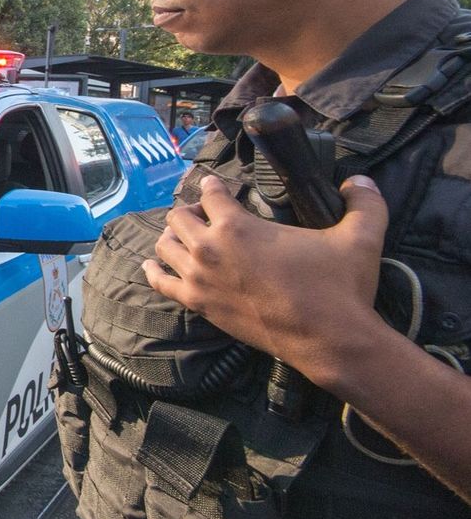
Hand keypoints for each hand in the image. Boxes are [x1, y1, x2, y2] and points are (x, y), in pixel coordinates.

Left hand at [142, 175, 388, 380]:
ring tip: (182, 234)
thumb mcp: (361, 236)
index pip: (209, 194)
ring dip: (171, 236)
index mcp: (238, 226)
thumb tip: (361, 179)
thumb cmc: (340, 287)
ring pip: (164, 246)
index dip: (212, 186)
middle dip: (190, 211)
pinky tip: (154, 265)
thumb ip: (364, 201)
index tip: (215, 186)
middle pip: (179, 218)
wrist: (329, 339)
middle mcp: (209, 249)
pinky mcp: (199, 305)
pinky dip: (155, 271)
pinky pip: (161, 283)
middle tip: (203, 213)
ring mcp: (199, 279)